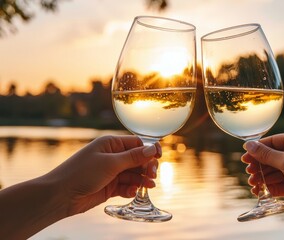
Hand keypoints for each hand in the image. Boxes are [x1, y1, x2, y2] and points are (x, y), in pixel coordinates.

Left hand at [44, 135, 160, 215]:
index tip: (159, 157)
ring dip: (142, 179)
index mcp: (111, 144)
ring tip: (149, 185)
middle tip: (153, 175)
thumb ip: (133, 157)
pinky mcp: (109, 187)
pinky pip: (126, 187)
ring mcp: (111, 172)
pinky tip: (134, 192)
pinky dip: (132, 189)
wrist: (60, 195)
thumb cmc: (81, 173)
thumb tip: (153, 149)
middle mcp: (112, 157)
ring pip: (133, 174)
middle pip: (138, 160)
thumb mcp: (110, 163)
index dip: (149, 150)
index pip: (137, 144)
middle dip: (147, 167)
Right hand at [241, 132, 283, 224]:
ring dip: (264, 178)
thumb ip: (266, 154)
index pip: (275, 141)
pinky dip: (271, 187)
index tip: (245, 157)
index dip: (259, 149)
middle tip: (248, 172)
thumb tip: (249, 145)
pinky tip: (260, 191)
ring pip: (277, 171)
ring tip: (253, 184)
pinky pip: (282, 183)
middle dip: (260, 165)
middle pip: (275, 157)